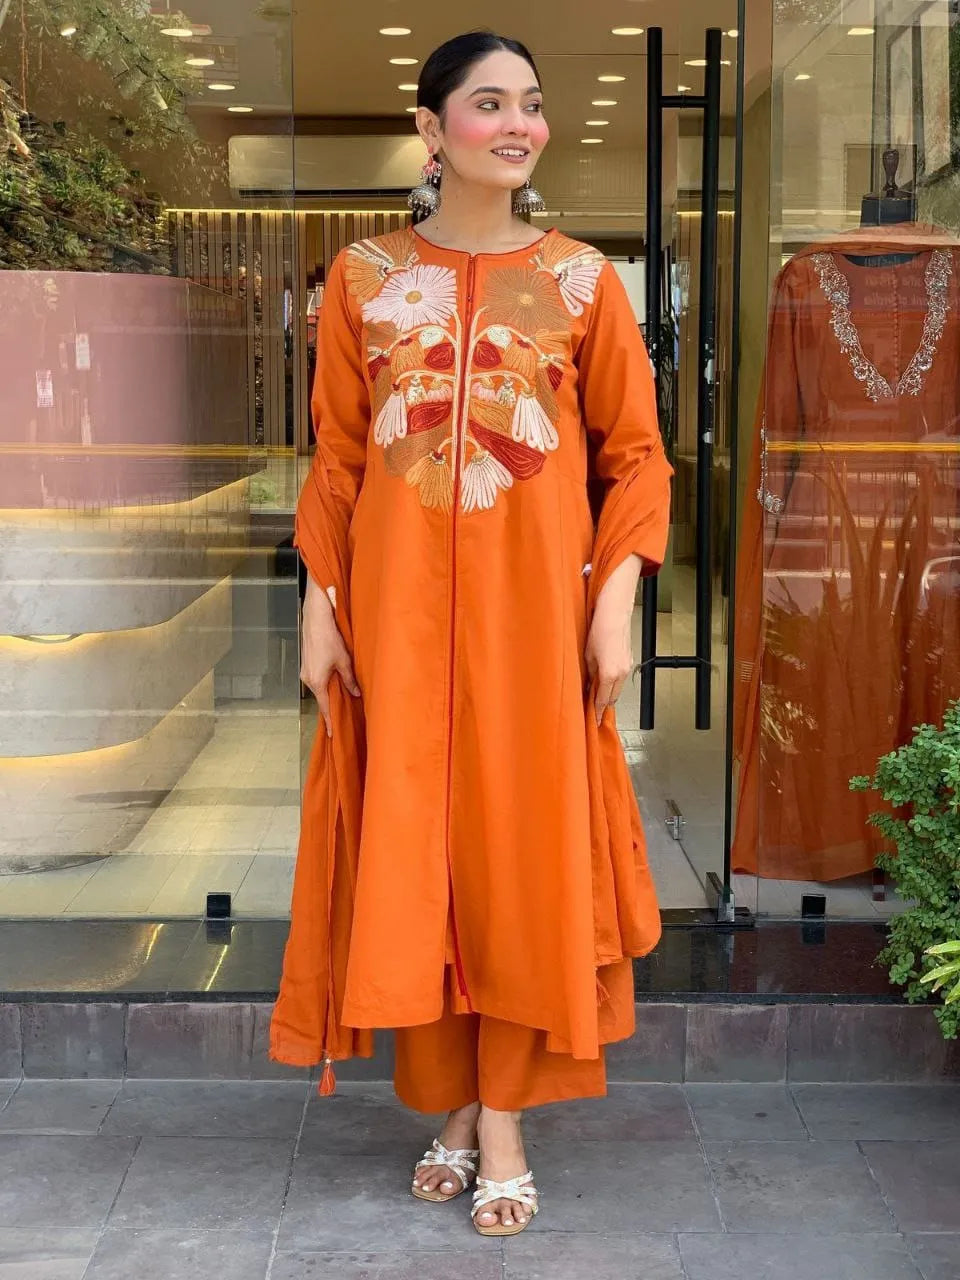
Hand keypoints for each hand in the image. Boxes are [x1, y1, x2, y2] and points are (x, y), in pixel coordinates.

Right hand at [300, 576, 360, 737]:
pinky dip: (326, 683)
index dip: (330, 722)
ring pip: (319, 688)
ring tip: (342, 700)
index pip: (325, 708)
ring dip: (330, 693)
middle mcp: (308, 679)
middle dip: (331, 708)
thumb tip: (356, 693)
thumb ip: (349, 680)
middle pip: (321, 698)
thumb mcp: (344, 661)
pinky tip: (335, 682)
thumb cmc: (329, 637)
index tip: (332, 735)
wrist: (316, 617)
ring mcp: (305, 671)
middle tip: (341, 719)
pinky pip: (317, 679)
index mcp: (317, 682)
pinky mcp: (307, 663)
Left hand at [584, 554, 641, 726]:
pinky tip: (603, 681)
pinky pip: (620, 679)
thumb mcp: (587, 655)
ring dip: (607, 693)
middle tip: (590, 709)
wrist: (615, 612)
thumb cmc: (599, 629)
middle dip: (601, 704)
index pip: (602, 700)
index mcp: (609, 674)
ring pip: (617, 689)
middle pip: (611, 698)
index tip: (591, 720)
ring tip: (594, 695)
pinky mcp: (629, 660)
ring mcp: (627, 667)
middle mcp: (621, 673)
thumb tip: (587, 687)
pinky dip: (612, 684)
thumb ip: (589, 674)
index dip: (595, 711)